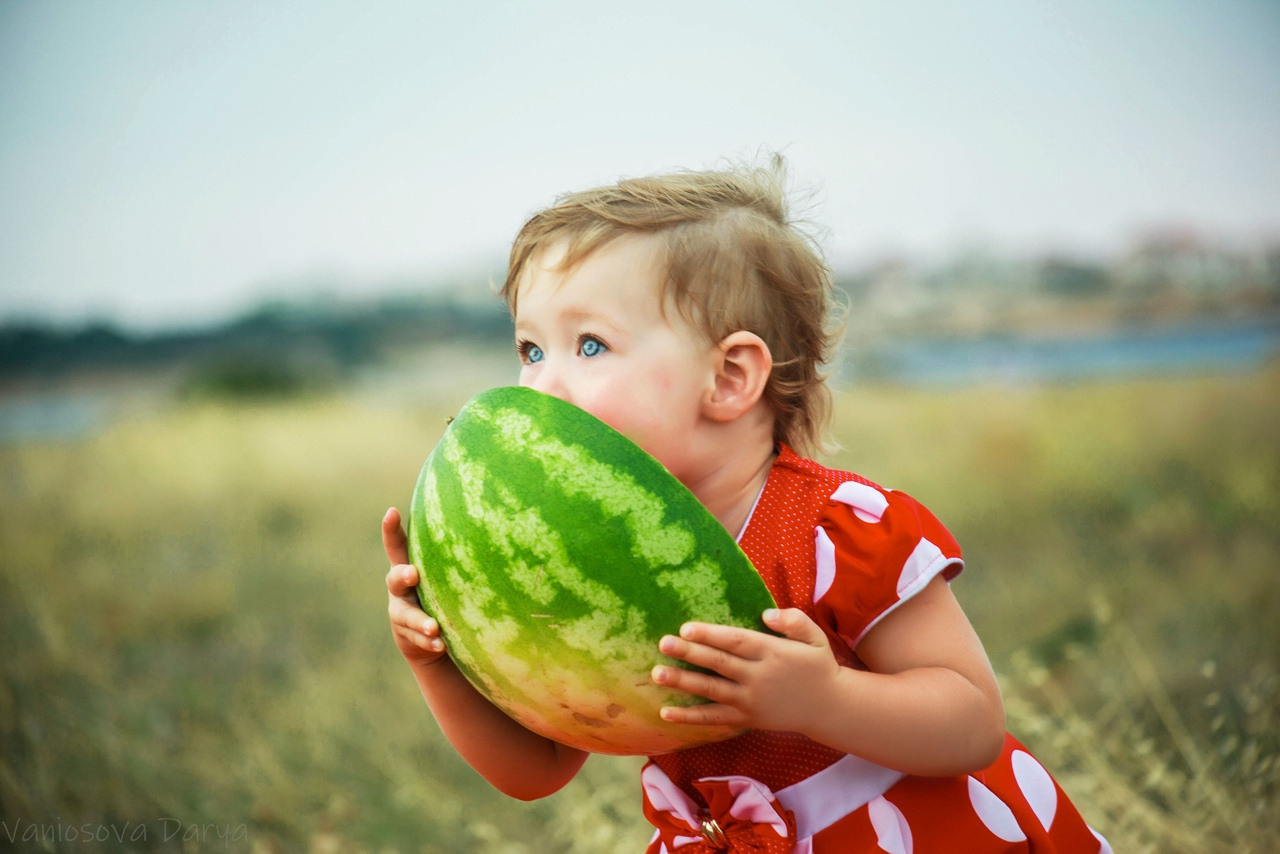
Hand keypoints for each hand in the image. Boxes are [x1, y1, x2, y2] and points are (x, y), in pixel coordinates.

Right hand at [383, 507, 447, 665]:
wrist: (437, 637)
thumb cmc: (448, 593)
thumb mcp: (447, 575)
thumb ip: (457, 556)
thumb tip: (496, 527)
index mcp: (409, 567)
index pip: (397, 546)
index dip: (391, 530)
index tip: (391, 512)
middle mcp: (400, 589)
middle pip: (394, 578)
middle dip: (402, 575)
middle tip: (413, 574)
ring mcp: (401, 613)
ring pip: (405, 615)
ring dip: (420, 620)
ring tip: (434, 627)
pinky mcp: (407, 635)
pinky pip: (417, 639)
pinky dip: (429, 642)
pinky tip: (441, 644)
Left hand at [651, 608, 839, 732]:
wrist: (830, 708)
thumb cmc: (818, 666)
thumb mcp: (815, 637)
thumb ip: (793, 621)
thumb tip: (765, 614)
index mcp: (772, 652)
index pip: (736, 641)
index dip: (710, 635)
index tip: (686, 628)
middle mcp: (758, 676)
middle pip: (719, 663)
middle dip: (689, 654)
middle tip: (663, 644)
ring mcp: (751, 700)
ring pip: (712, 690)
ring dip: (683, 682)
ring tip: (657, 674)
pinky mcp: (747, 719)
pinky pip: (715, 719)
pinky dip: (690, 718)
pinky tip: (666, 714)